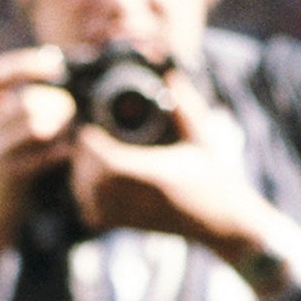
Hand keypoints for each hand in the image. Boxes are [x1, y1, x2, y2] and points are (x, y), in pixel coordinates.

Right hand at [0, 46, 78, 281]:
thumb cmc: (1, 170)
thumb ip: (18, 111)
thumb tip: (59, 85)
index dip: (24, 64)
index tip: (53, 61)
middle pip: (23, 100)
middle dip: (54, 100)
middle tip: (73, 105)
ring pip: (33, 125)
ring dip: (61, 123)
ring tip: (75, 128)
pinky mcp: (7, 175)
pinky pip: (40, 157)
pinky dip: (60, 152)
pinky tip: (72, 152)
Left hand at [67, 72, 272, 249]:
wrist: (220, 221)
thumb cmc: (216, 177)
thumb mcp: (205, 137)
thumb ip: (186, 106)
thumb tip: (171, 75)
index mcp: (155, 175)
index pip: (107, 161)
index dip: (90, 141)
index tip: (90, 123)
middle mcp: (140, 198)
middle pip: (88, 177)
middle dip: (81, 153)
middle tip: (86, 132)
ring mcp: (132, 214)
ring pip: (85, 195)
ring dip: (80, 173)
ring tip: (88, 152)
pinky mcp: (128, 226)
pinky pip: (92, 214)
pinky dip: (85, 197)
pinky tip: (92, 181)